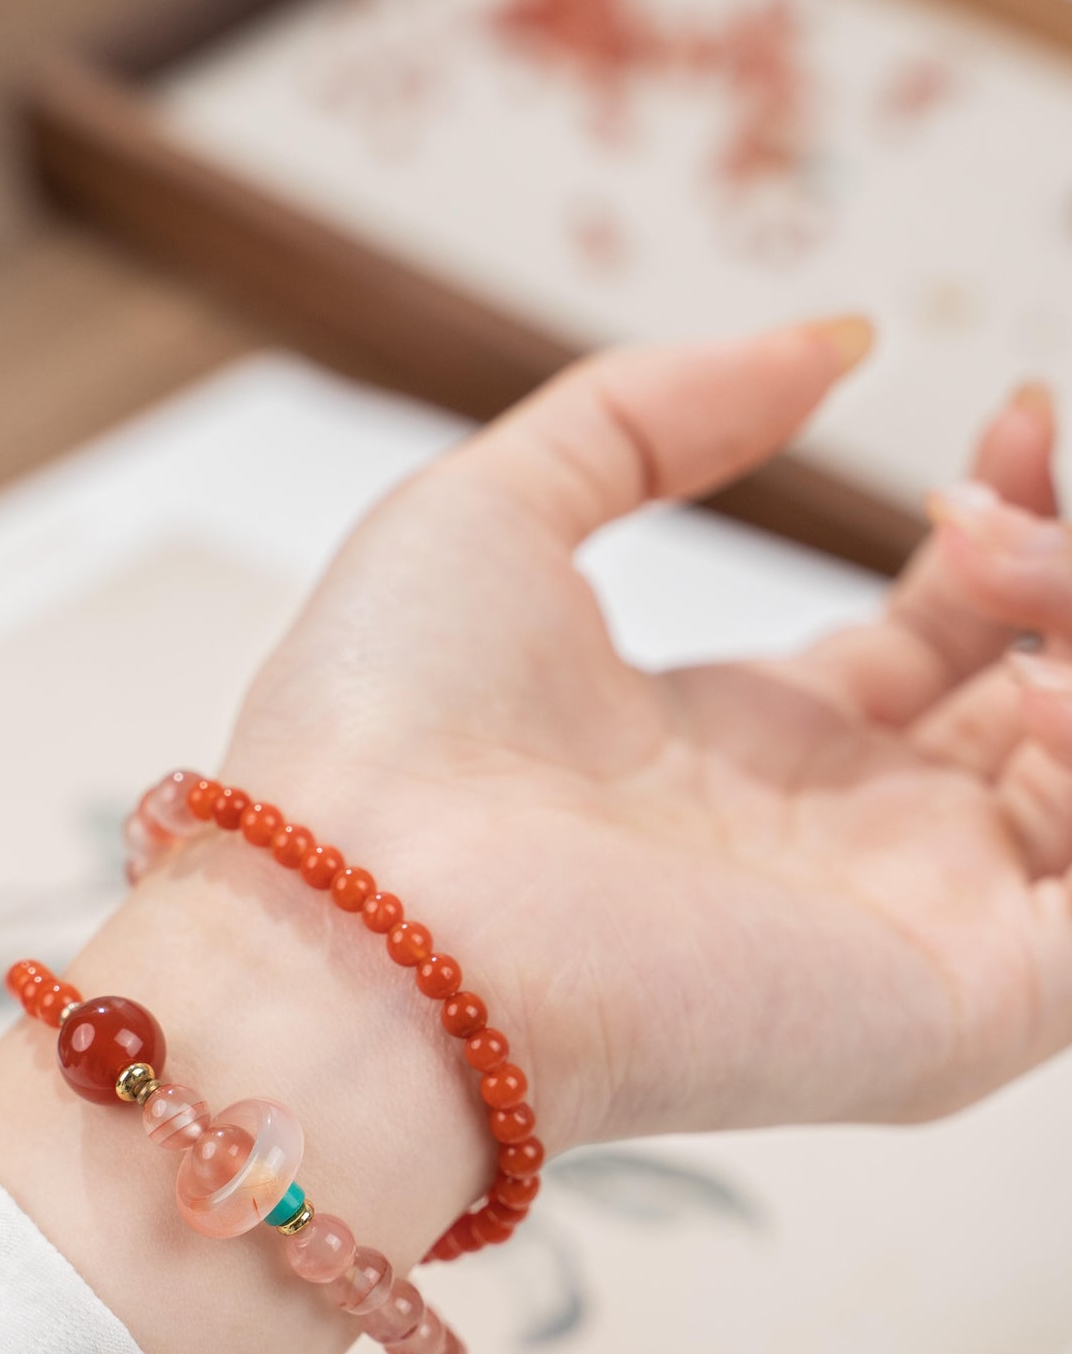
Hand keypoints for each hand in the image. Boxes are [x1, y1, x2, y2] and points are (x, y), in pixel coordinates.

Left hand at [224, 321, 1069, 1151]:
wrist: (352, 917)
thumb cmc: (382, 736)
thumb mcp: (499, 508)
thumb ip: (662, 411)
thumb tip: (834, 340)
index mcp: (757, 745)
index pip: (953, 634)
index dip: (1012, 520)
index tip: (1017, 415)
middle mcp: (850, 839)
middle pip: (1048, 696)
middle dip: (1061, 568)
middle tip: (984, 501)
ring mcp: (912, 929)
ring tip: (994, 573)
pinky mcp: (953, 1013)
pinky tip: (1044, 694)